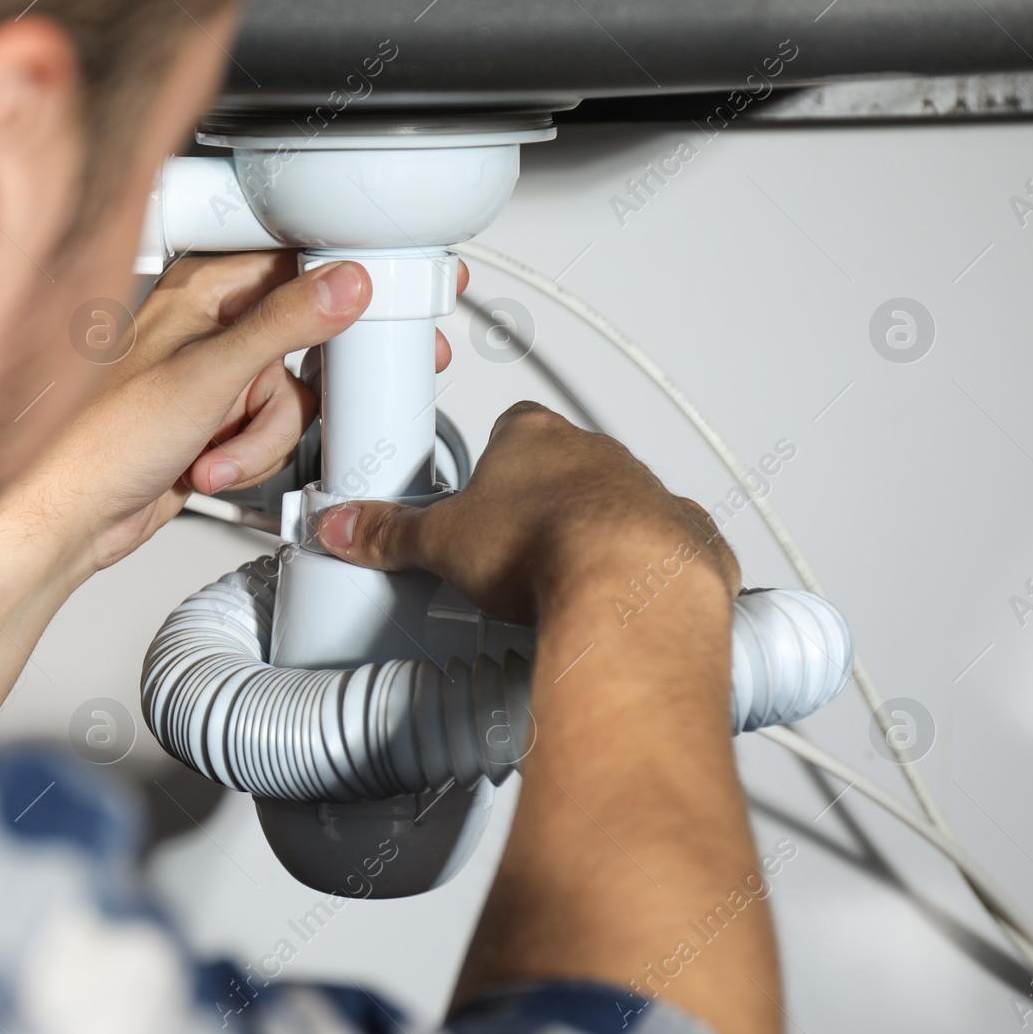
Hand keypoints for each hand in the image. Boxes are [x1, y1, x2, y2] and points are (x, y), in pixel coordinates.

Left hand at [28, 250, 463, 573]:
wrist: (65, 518)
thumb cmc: (97, 441)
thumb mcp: (208, 376)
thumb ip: (284, 325)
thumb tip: (345, 282)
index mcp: (200, 289)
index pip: (296, 264)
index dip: (345, 283)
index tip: (385, 300)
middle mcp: (209, 326)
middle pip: (306, 340)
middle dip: (302, 387)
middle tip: (336, 388)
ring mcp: (215, 379)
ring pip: (292, 398)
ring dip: (265, 438)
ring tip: (216, 453)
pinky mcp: (217, 425)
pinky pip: (271, 434)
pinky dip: (251, 458)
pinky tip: (210, 467)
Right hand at [315, 401, 739, 623]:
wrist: (630, 590)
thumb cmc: (548, 546)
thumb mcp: (440, 543)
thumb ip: (389, 534)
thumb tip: (348, 527)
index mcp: (534, 437)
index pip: (507, 429)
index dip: (488, 466)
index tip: (476, 497)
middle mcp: (597, 455)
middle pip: (562, 469)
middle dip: (539, 506)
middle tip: (507, 552)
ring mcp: (647, 495)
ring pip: (617, 506)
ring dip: (593, 537)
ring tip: (554, 586)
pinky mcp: (684, 542)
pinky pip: (667, 552)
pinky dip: (648, 574)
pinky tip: (620, 604)